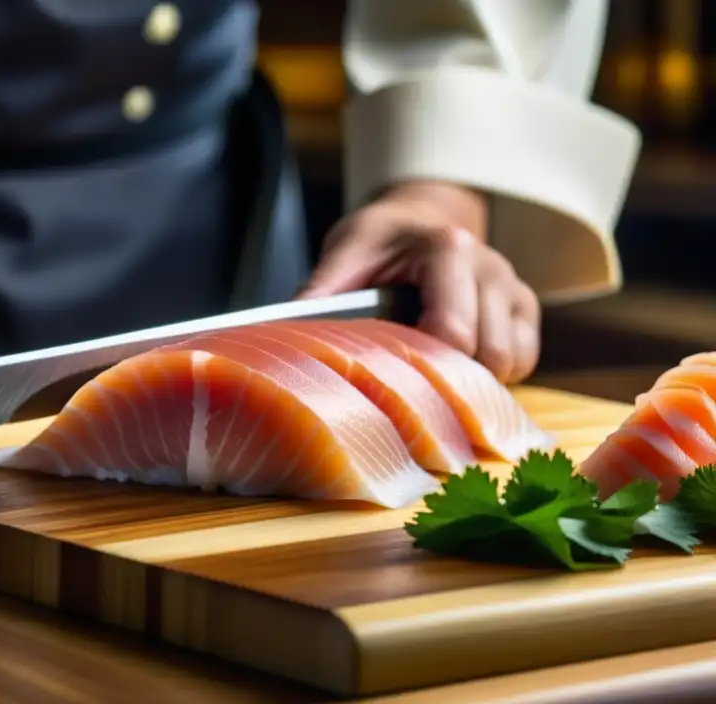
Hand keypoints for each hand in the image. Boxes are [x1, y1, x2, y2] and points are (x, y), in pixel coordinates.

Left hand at [298, 181, 539, 383]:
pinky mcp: (526, 306)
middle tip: (411, 379)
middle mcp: (490, 266)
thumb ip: (322, 289)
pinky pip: (525, 360)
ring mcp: (513, 286)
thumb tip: (286, 332)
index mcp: (447, 249)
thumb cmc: (379, 239)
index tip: (393, 374)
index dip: (424, 364)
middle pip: (487, 353)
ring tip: (434, 368)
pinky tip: (460, 363)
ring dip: (475, 377)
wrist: (418, 217)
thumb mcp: (346, 251)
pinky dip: (497, 373)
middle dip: (450, 375)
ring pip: (510, 361)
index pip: (452, 330)